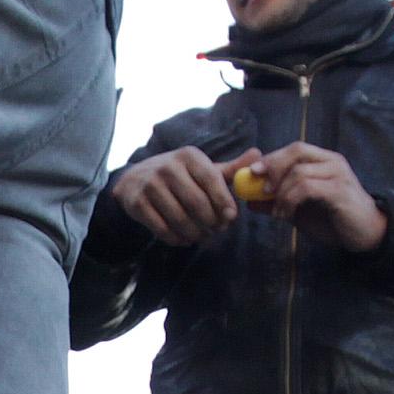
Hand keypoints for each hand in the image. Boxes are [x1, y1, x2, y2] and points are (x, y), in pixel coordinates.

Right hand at [110, 147, 243, 244]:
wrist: (134, 179)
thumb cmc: (178, 175)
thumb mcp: (202, 168)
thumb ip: (230, 168)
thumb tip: (258, 155)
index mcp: (188, 156)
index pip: (211, 179)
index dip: (224, 201)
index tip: (231, 218)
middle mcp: (167, 166)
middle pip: (197, 203)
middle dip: (211, 222)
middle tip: (217, 230)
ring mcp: (150, 184)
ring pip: (180, 219)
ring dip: (196, 233)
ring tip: (202, 236)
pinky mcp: (137, 203)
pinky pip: (162, 229)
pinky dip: (176, 238)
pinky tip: (183, 238)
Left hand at [238, 143, 388, 251]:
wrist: (366, 236)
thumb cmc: (334, 220)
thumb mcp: (300, 211)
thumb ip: (277, 202)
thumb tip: (249, 200)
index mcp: (324, 161)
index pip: (295, 149)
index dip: (272, 158)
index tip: (253, 173)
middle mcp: (333, 162)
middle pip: (296, 151)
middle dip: (273, 167)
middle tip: (261, 188)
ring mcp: (338, 174)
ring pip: (298, 172)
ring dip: (281, 193)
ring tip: (278, 213)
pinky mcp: (339, 191)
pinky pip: (307, 188)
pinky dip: (290, 200)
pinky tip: (287, 215)